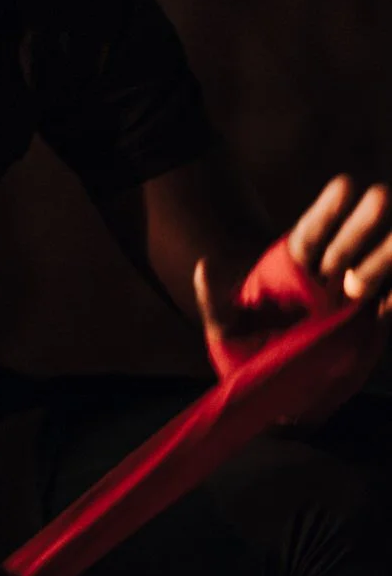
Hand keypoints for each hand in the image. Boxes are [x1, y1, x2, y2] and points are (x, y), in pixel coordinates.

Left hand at [194, 174, 389, 425]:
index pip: (317, 226)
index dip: (331, 207)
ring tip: (354, 289)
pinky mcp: (377, 320)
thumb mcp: (224, 326)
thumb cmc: (246, 349)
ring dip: (383, 258)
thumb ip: (214, 297)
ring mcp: (361, 292)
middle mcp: (334, 268)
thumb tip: (202, 265)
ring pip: (389, 252)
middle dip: (361, 225)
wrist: (276, 390)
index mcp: (298, 261)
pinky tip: (386, 306)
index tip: (344, 184)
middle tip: (339, 261)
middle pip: (360, 227)